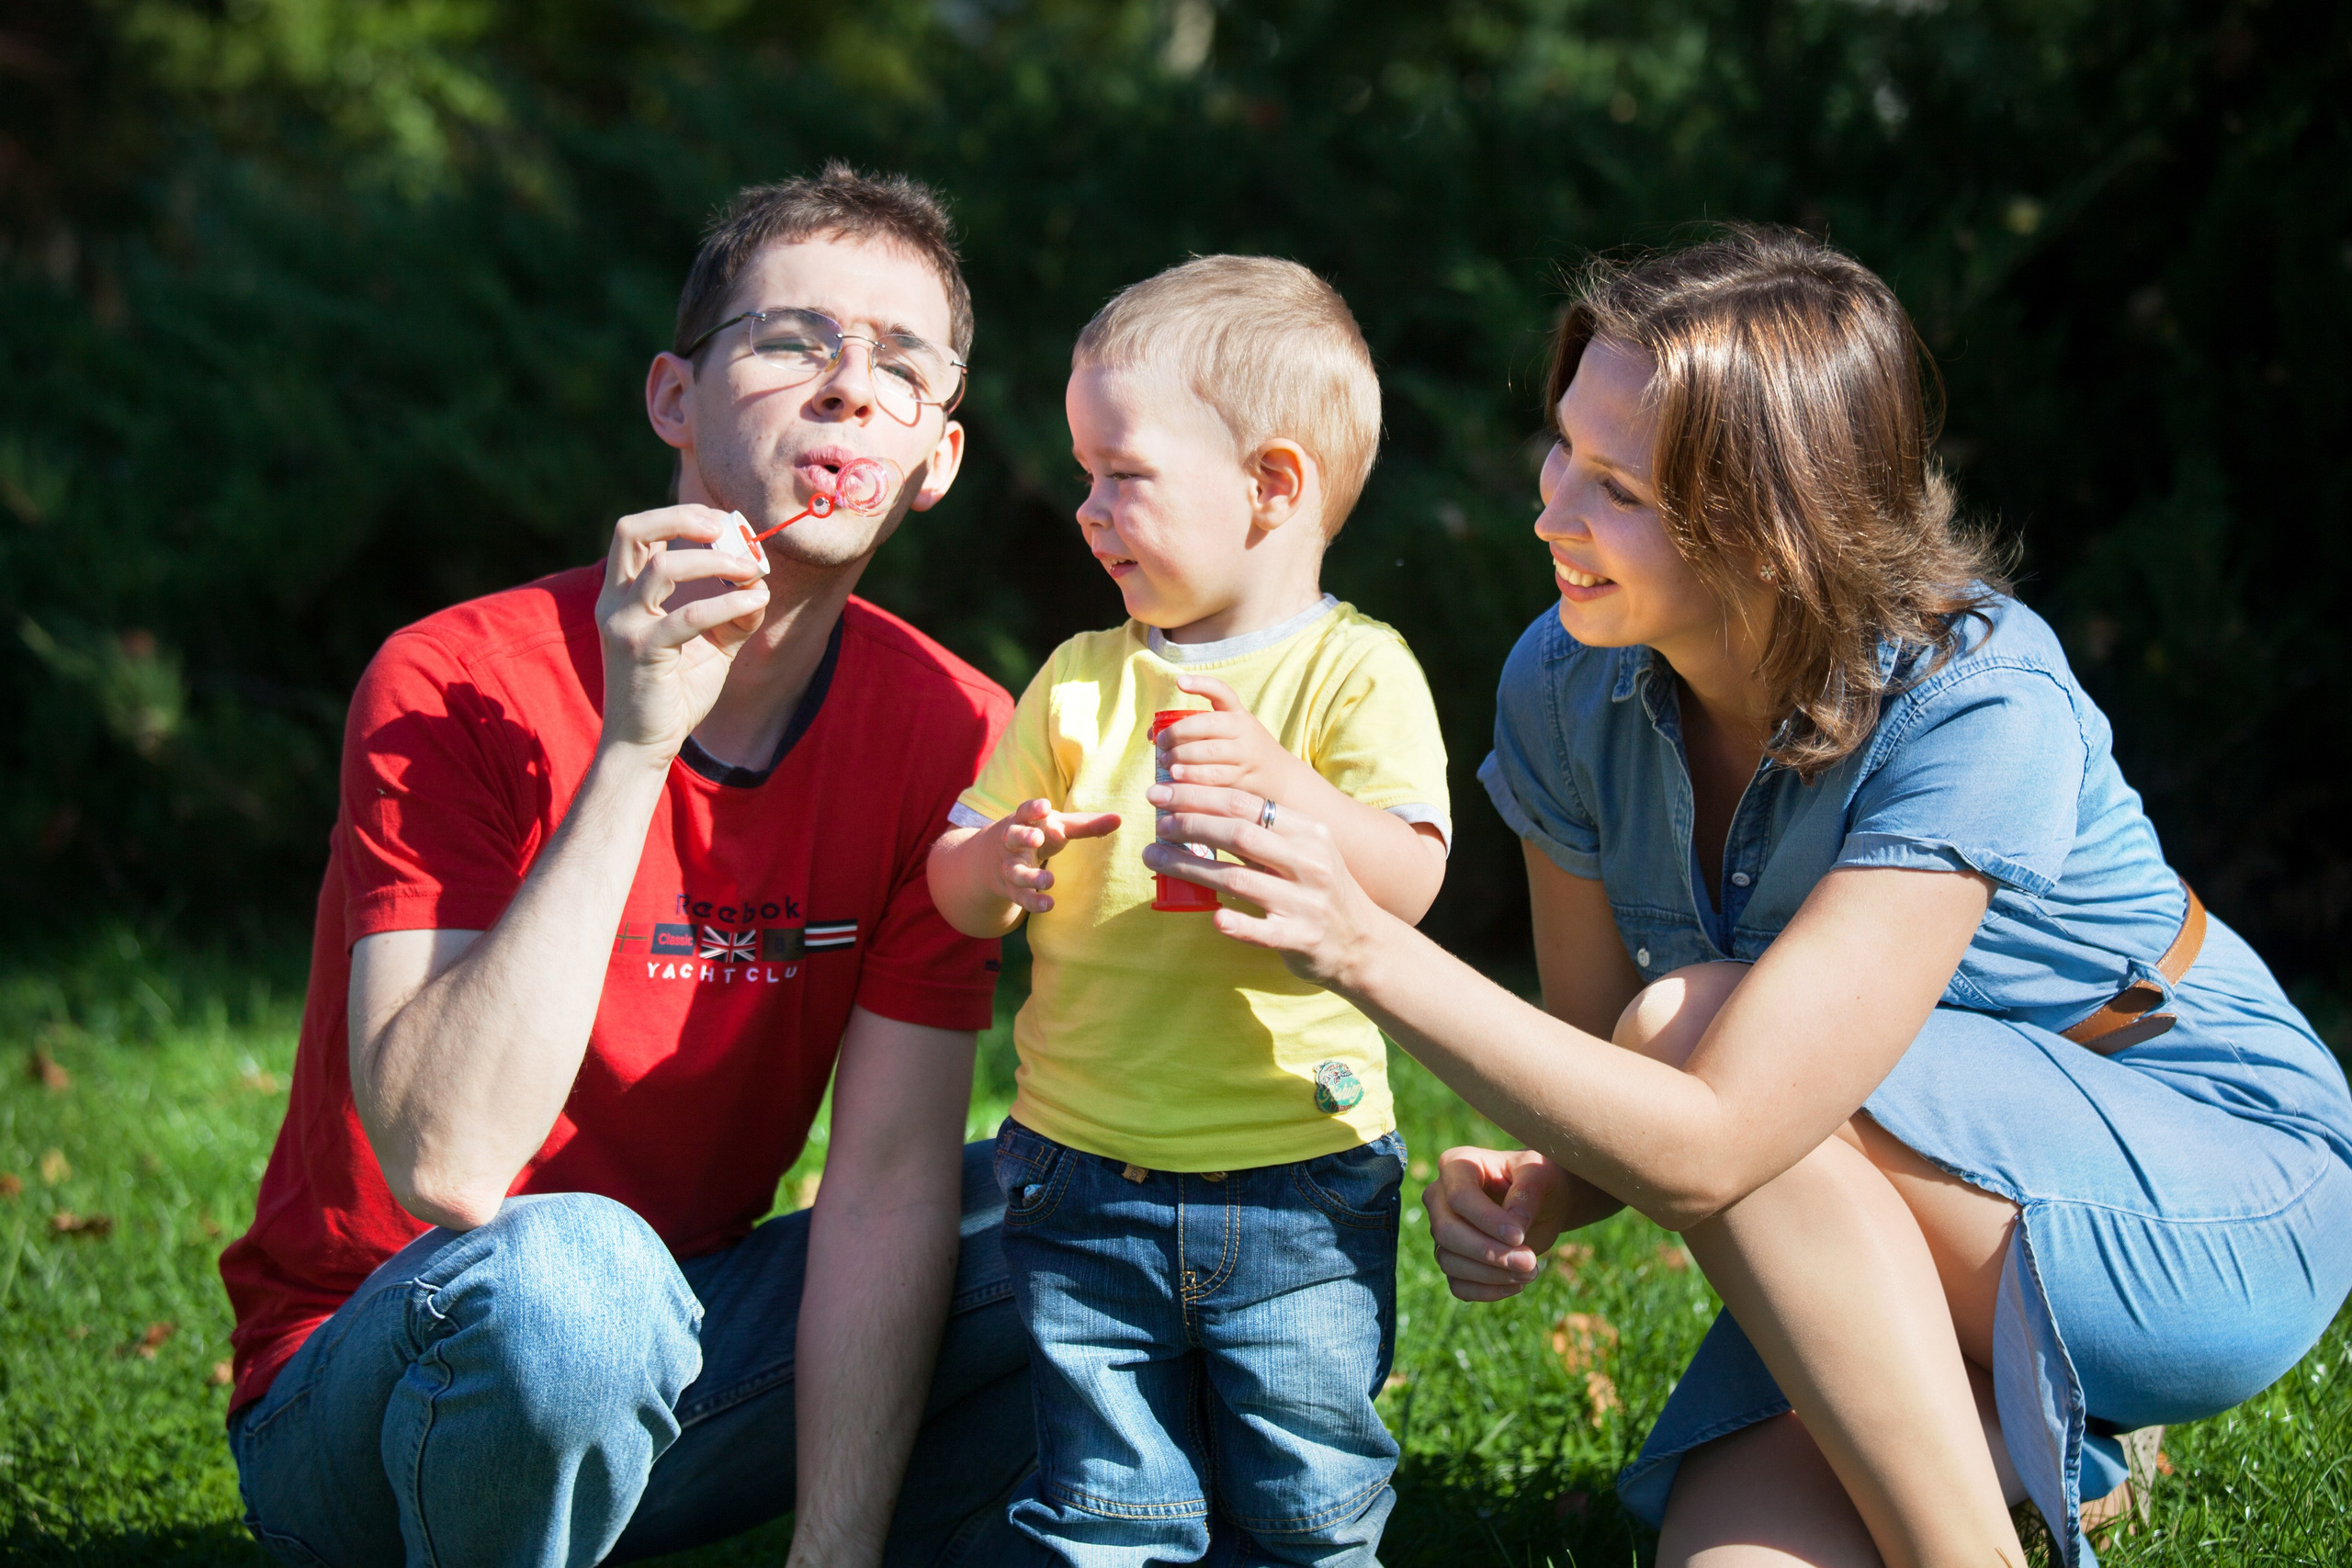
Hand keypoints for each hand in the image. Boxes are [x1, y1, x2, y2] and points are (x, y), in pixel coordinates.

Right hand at [595, 505, 769, 761]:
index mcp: (624, 592)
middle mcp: (615, 601)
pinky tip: (756, 602)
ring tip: (751, 570)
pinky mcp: (640, 651)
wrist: (645, 745)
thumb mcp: (711, 643)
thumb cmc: (674, 693)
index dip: (683, 516)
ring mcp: (623, 624)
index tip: (727, 525)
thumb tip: (760, 587)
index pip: (639, 531)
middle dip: (683, 517)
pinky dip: (728, 603)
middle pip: (631, 530)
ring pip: (663, 567)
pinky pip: (688, 615)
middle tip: (727, 528)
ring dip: (715, 560)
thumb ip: (732, 613)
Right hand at [991, 798, 1120, 913]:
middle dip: (1023, 837)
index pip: (1024, 811)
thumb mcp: (1057, 827)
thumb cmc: (1035, 835)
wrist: (990, 860)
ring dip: (1030, 876)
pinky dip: (1033, 902)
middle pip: (1012, 837)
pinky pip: (1020, 897)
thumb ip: (1086, 825)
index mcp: (1023, 821)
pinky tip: (1048, 905)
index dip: (1033, 809)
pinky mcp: (1011, 889)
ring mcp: (1009, 866)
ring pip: (1015, 871)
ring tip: (1048, 881)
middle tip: (1036, 838)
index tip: (1044, 807)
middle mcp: (1011, 842)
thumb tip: (1119, 819)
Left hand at [1140, 780, 1384, 988]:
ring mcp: (1306, 903)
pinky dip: (1236, 923)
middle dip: (1190, 824)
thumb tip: (1200, 808)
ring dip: (1189, 868)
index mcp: (1309, 833)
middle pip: (1239, 835)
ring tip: (1154, 858)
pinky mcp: (1300, 939)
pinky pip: (1262, 931)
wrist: (1364, 943)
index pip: (1247, 805)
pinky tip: (1212, 917)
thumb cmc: (1320, 890)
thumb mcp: (1305, 852)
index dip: (1199, 796)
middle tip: (1156, 824)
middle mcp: (1309, 863)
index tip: (1163, 795)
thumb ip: (1264, 832)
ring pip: (1238, 880)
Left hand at [1155, 675, 1312, 805]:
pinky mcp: (1243, 777)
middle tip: (1160, 743)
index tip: (1179, 682)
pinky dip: (1193, 777)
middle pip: (1209, 725)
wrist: (1279, 778)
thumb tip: (1151, 732)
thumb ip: (1195, 730)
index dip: (1202, 684)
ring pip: (1211, 752)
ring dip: (1182, 757)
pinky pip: (1215, 777)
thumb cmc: (1240, 751)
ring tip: (1165, 762)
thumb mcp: (1227, 733)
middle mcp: (1244, 730)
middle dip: (1178, 733)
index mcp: (1238, 714)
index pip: (1222, 692)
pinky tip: (1177, 779)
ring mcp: (1245, 754)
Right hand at [1422, 1147, 1575, 1301]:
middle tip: (1529, 1263)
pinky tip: (1516, 1284)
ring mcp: (1442, 1230)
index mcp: (1457, 1165)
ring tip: (1530, 1272)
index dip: (1487, 1220)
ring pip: (1448, 1261)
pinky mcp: (1453, 1259)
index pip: (1459, 1197)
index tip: (1520, 1236)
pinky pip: (1458, 1285)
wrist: (1544, 1201)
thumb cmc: (1540, 1179)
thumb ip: (1528, 1193)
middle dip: (1488, 1253)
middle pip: (1446, 1231)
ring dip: (1491, 1274)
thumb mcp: (1541, 1173)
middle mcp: (1440, 1197)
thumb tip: (1514, 1228)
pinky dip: (1486, 1291)